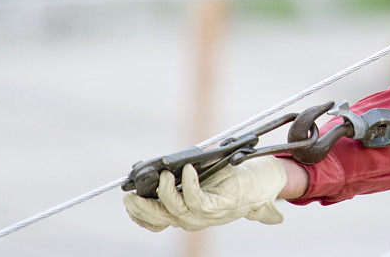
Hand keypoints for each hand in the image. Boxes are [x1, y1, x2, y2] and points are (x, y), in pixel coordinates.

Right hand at [123, 155, 286, 231]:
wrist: (261, 182)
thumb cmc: (231, 177)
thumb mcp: (201, 176)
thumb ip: (183, 175)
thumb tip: (160, 167)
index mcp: (186, 213)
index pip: (156, 222)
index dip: (139, 215)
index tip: (128, 199)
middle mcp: (193, 218)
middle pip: (160, 219)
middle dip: (142, 209)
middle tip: (130, 194)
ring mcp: (206, 215)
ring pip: (175, 211)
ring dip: (165, 193)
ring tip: (162, 175)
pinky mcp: (220, 206)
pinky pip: (197, 200)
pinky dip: (189, 184)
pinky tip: (187, 170)